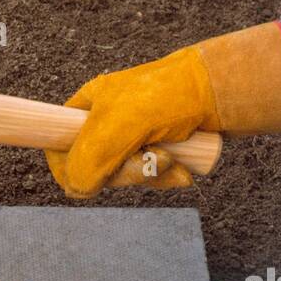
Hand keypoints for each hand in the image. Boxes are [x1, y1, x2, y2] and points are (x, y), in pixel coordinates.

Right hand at [47, 21, 280, 198]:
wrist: (223, 92)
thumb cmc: (169, 95)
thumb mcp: (118, 124)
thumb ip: (89, 158)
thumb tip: (78, 188)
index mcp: (87, 108)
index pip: (56, 148)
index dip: (68, 167)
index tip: (88, 176)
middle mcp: (105, 125)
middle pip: (91, 172)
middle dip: (122, 173)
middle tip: (145, 158)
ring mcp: (131, 140)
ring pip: (122, 181)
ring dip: (148, 176)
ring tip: (169, 156)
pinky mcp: (156, 152)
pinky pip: (148, 181)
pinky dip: (165, 178)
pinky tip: (180, 166)